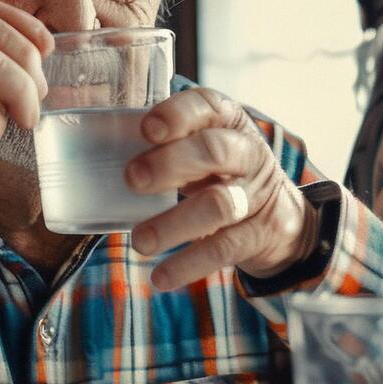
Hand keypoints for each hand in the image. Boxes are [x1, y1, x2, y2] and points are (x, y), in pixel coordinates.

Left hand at [125, 88, 319, 290]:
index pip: (208, 106)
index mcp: (228, 123)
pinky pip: (222, 250)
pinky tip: (160, 277)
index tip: (146, 129)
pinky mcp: (257, 235)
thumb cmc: (222, 174)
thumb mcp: (204, 149)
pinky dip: (188, 265)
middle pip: (215, 151)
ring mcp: (255, 195)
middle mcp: (247, 153)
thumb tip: (100, 151)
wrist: (282, 218)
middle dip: (171, 164)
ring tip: (140, 242)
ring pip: (218, 205)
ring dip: (174, 223)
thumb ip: (168, 145)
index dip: (178, 115)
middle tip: (132, 180)